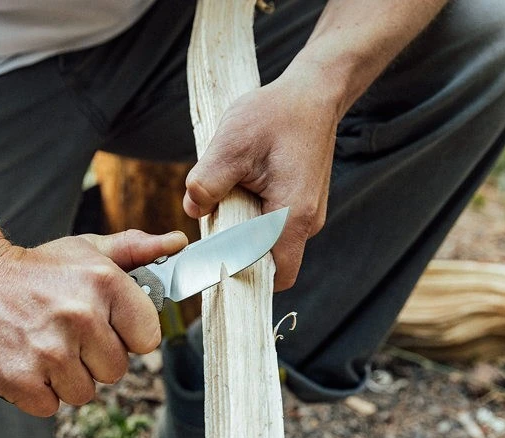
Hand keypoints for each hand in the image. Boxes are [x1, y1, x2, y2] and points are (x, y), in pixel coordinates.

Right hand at [0, 230, 187, 415]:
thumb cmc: (36, 270)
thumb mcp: (85, 251)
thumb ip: (135, 250)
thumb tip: (178, 242)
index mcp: (105, 284)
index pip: (148, 339)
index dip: (127, 336)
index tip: (105, 326)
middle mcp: (81, 317)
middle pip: (116, 371)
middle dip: (94, 359)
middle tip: (66, 335)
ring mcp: (50, 351)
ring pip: (83, 393)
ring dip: (65, 378)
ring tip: (44, 346)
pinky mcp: (21, 379)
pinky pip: (50, 407)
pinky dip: (37, 392)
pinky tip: (26, 361)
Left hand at [183, 67, 341, 290]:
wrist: (312, 92)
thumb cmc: (277, 115)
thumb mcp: (231, 145)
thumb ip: (207, 182)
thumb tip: (193, 209)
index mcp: (293, 215)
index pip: (276, 275)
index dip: (245, 277)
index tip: (215, 264)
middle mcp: (307, 222)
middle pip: (268, 260)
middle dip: (236, 249)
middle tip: (213, 220)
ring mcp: (306, 214)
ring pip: (267, 240)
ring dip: (242, 229)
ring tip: (228, 194)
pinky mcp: (299, 203)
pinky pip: (271, 223)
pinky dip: (251, 214)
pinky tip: (240, 186)